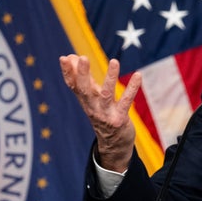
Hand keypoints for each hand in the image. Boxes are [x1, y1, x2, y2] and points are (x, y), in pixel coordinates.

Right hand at [60, 55, 140, 171]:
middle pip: (84, 90)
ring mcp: (106, 114)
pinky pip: (126, 102)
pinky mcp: (119, 119)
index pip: (72, 86)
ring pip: (106, 95)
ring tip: (114, 61)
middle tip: (81, 58)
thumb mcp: (91, 98)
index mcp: (84, 101)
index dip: (67, 73)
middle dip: (82, 74)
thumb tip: (70, 56)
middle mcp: (92, 107)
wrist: (113, 144)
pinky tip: (138, 75)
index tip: (63, 58)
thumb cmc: (102, 114)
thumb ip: (83, 78)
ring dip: (110, 77)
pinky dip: (132, 89)